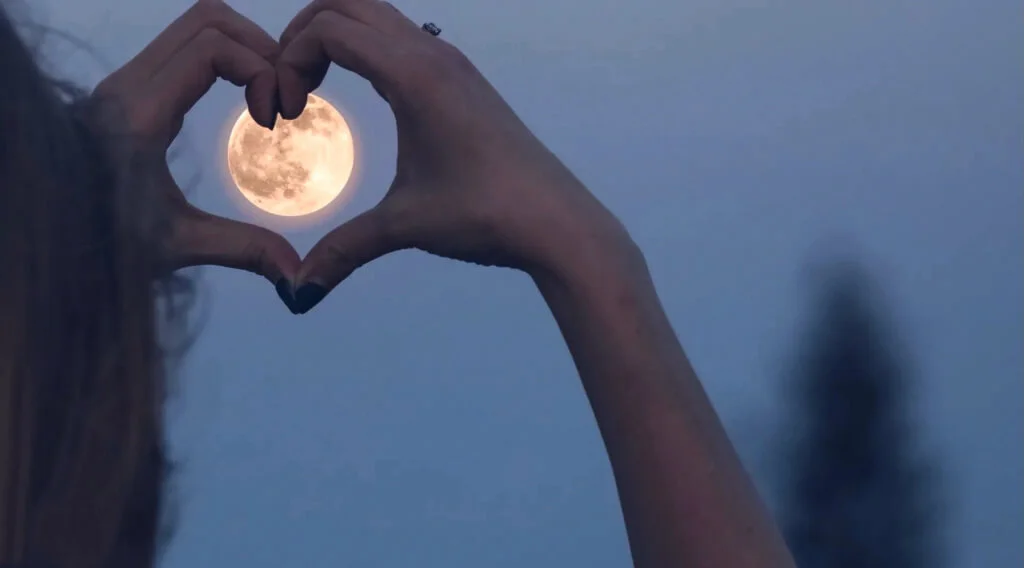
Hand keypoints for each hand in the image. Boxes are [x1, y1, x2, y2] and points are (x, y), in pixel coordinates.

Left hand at [90, 0, 300, 296]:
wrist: (46, 236)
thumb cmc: (99, 243)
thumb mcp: (177, 246)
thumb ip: (243, 250)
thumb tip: (297, 276)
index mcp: (139, 114)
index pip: (212, 47)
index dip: (260, 69)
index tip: (273, 118)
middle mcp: (128, 85)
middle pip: (208, 19)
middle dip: (259, 47)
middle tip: (281, 96)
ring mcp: (124, 83)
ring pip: (195, 26)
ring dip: (242, 48)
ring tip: (266, 96)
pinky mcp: (127, 91)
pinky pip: (184, 47)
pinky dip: (223, 58)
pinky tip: (240, 100)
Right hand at [275, 0, 626, 312]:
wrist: (558, 223)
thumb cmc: (486, 215)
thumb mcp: (405, 225)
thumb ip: (344, 250)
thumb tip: (298, 293)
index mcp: (414, 73)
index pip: (328, 27)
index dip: (288, 59)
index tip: (284, 113)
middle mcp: (434, 52)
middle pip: (346, 0)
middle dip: (302, 32)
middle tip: (288, 88)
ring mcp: (452, 61)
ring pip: (376, 14)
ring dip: (336, 36)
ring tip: (315, 88)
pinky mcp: (464, 79)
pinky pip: (402, 37)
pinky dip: (367, 47)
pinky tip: (364, 95)